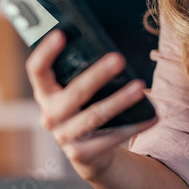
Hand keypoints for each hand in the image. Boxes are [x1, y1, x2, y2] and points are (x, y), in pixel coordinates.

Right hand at [25, 29, 155, 180]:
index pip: (37, 70)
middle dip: (97, 75)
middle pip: (74, 92)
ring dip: (120, 100)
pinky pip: (112, 138)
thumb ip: (80, 74)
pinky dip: (135, 126)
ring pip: (95, 115)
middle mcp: (50, 115)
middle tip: (118, 59)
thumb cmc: (84, 110)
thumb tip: (108, 51)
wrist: (88, 155)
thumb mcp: (76, 93)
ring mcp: (64, 137)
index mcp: (44, 94)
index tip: (60, 33)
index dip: (45, 52)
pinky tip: (152, 116)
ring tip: (140, 87)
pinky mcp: (81, 154)